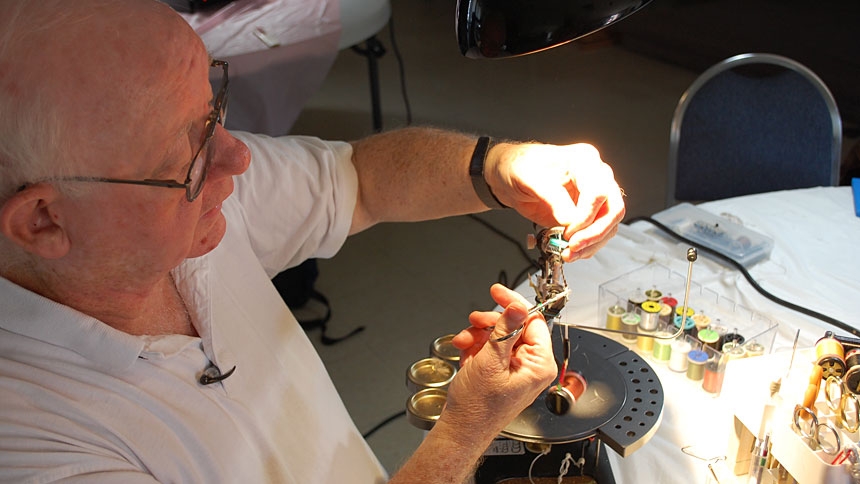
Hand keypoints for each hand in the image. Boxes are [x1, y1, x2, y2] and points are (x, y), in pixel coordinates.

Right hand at [444, 284, 556, 438]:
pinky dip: (475, 346)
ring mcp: (515, 368)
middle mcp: (530, 366)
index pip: (533, 321)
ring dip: (478, 335)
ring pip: (498, 335)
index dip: (513, 304)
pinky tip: (465, 353)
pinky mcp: (500, 371)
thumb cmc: (478, 408)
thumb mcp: (490, 361)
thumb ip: (505, 330)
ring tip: (464, 342)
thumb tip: (517, 306)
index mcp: (539, 365)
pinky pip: (490, 348)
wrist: (460, 429)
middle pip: (513, 326)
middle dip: (490, 323)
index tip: (498, 292)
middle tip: (474, 322)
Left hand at [487, 142, 624, 261]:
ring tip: (568, 253)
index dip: (586, 216)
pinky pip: (596, 233)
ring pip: (608, 225)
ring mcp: (591, 197)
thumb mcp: (530, 177)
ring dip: (591, 244)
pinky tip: (569, 251)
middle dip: (595, 233)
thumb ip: (552, 197)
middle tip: (573, 246)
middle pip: (612, 209)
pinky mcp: (585, 214)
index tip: (568, 230)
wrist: (508, 175)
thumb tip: (571, 220)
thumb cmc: (519, 166)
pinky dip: (585, 246)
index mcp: (584, 161)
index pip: (599, 192)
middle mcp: (594, 177)